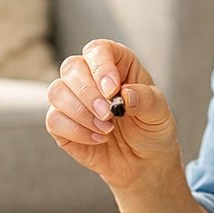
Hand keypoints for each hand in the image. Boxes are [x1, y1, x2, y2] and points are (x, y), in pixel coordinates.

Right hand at [45, 38, 179, 190]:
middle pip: (72, 68)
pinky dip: (76, 131)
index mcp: (116, 64)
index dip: (101, 66)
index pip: (98, 50)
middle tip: (108, 114)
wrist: (143, 161)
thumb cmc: (151, 129)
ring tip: (107, 129)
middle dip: (88, 93)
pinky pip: (54, 120)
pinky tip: (98, 139)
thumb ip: (146, 100)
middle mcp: (90, 76)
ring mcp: (72, 99)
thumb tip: (125, 94)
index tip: (112, 90)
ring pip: (57, 91)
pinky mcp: (61, 123)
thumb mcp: (159, 113)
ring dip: (81, 113)